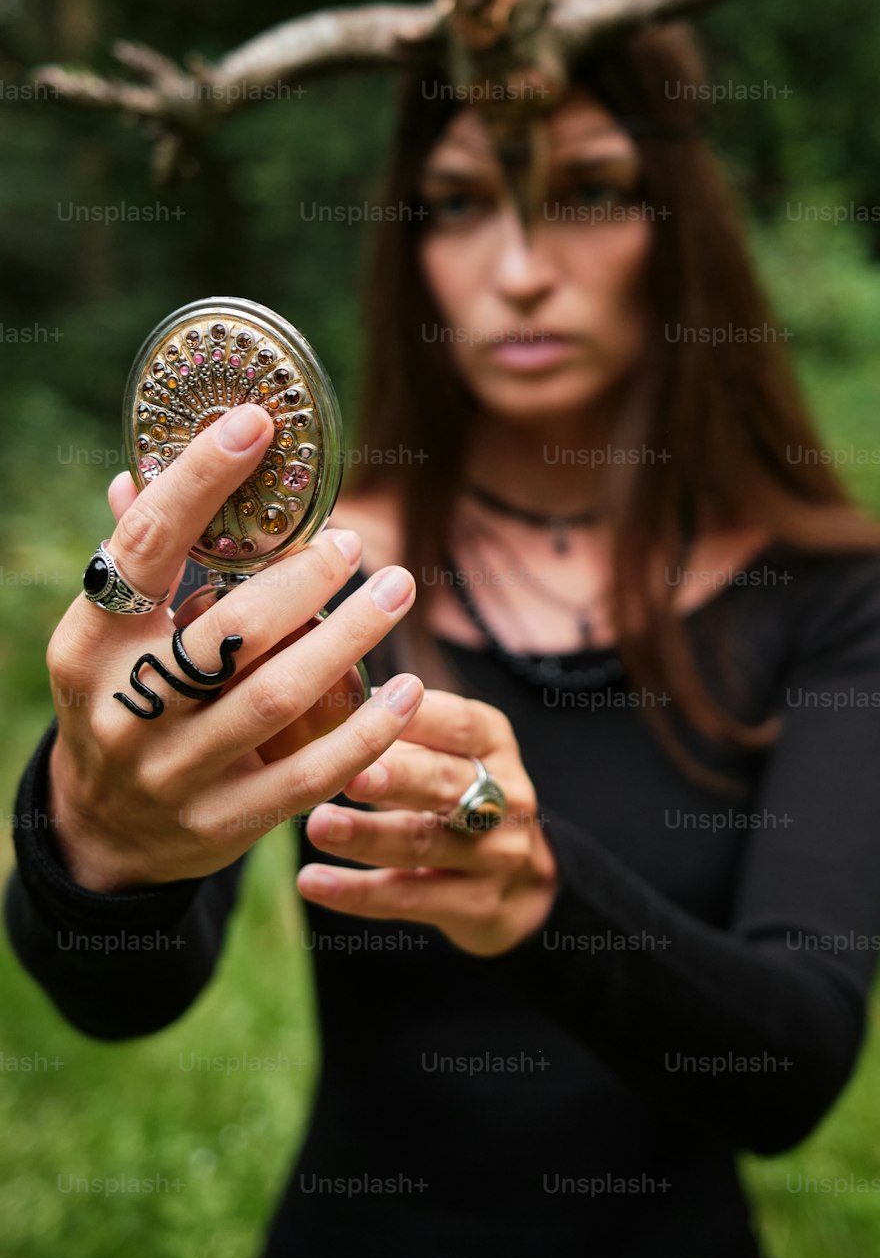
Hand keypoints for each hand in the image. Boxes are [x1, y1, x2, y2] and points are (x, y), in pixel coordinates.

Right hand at [45, 401, 424, 892]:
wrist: (103, 832)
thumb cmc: (120, 701)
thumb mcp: (109, 635)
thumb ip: (140, 558)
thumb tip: (149, 464)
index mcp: (91, 644)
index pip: (146, 546)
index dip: (201, 481)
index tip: (257, 426)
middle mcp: (125, 709)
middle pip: (229, 631)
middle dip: (304, 580)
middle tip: (356, 544)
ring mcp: (174, 773)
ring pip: (278, 698)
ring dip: (351, 639)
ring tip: (399, 590)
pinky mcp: (222, 823)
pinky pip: (309, 775)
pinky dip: (366, 732)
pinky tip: (409, 690)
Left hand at [299, 689, 558, 956]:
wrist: (526, 885)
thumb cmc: (459, 799)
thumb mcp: (450, 756)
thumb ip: (401, 733)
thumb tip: (325, 697)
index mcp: (493, 744)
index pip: (460, 724)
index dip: (416, 716)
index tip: (365, 706)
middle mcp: (506, 796)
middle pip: (447, 783)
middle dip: (397, 777)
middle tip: (348, 775)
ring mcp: (497, 855)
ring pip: (425, 842)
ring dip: (368, 835)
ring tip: (317, 826)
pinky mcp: (477, 906)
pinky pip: (411, 898)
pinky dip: (359, 893)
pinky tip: (313, 882)